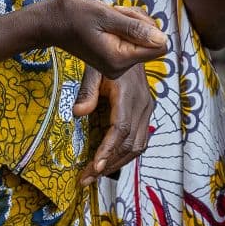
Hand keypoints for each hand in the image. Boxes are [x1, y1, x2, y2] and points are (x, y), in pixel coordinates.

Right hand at [35, 0, 169, 78]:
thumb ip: (135, 28)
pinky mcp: (115, 60)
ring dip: (129, 22)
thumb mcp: (106, 15)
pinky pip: (133, 39)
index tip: (124, 19)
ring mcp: (117, 65)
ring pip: (144, 37)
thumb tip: (163, 39)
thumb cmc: (74, 14)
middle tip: (113, 16)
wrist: (52, 22)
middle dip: (137, 22)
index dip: (147, 27)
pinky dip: (125, 26)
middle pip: (152, 41)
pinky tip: (107, 23)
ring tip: (107, 18)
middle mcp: (120, 68)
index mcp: (119, 59)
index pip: (159, 46)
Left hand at [79, 62, 156, 177]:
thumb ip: (87, 92)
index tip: (95, 167)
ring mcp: (147, 110)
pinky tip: (110, 162)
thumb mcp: (93, 70)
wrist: (128, 47)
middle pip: (131, 144)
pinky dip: (126, 155)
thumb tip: (78, 113)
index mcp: (129, 95)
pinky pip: (140, 141)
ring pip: (138, 146)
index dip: (108, 150)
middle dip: (109, 164)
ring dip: (117, 163)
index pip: (121, 130)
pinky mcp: (146, 113)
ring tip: (95, 174)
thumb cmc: (107, 59)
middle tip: (86, 178)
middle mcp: (143, 105)